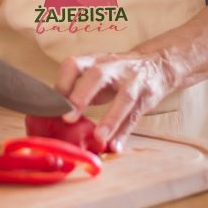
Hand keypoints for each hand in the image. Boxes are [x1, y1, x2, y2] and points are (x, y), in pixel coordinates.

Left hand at [54, 51, 173, 151]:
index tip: (51, 105)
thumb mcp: (96, 75)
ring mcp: (133, 80)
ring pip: (125, 97)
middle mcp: (113, 66)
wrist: (156, 64)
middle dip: (81, 96)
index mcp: (95, 60)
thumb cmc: (116, 74)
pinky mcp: (147, 95)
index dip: (62, 83)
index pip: (74, 64)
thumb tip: (53, 114)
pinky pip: (136, 116)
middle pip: (97, 76)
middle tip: (68, 118)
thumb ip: (78, 90)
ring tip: (99, 138)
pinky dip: (125, 132)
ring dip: (111, 119)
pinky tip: (116, 146)